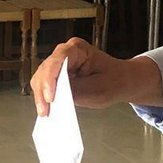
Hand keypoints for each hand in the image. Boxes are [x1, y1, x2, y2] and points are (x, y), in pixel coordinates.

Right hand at [29, 39, 162, 115]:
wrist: (121, 80)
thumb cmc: (114, 80)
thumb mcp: (100, 89)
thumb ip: (77, 92)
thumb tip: (57, 98)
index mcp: (77, 48)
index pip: (58, 60)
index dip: (50, 79)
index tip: (50, 98)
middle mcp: (64, 53)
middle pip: (45, 69)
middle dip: (43, 91)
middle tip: (44, 111)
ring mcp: (59, 64)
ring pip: (41, 78)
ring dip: (41, 96)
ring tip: (44, 113)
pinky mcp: (57, 76)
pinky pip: (45, 86)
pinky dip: (44, 98)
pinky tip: (47, 111)